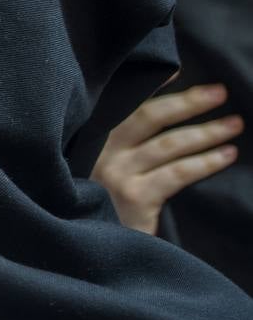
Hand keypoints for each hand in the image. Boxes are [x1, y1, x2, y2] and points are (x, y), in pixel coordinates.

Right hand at [92, 83, 241, 233]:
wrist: (86, 248)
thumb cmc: (98, 205)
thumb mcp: (96, 169)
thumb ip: (119, 144)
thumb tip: (160, 108)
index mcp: (91, 140)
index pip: (124, 104)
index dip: (151, 86)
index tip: (178, 71)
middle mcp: (100, 152)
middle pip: (150, 118)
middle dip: (189, 103)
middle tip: (220, 93)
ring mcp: (116, 174)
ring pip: (170, 144)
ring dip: (206, 132)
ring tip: (234, 124)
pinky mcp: (134, 197)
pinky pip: (178, 173)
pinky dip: (205, 162)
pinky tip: (225, 155)